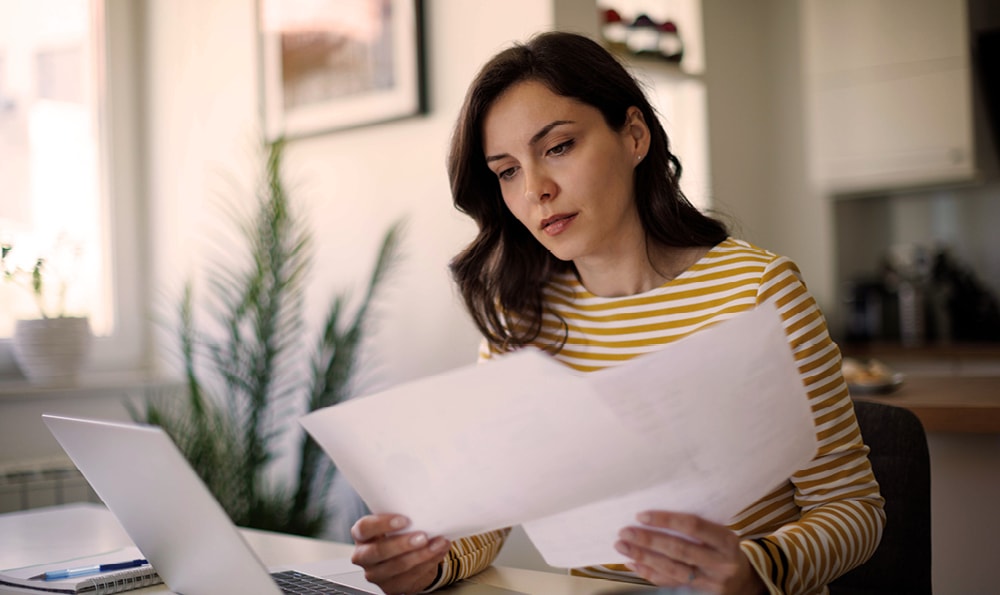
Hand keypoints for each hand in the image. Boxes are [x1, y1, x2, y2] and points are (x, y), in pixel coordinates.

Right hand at [350, 514, 450, 594]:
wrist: (405, 557)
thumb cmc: (398, 534)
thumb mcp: (396, 522)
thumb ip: (402, 515)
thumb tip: (425, 504)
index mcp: (362, 535)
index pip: (364, 528)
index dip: (382, 524)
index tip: (404, 520)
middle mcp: (363, 556)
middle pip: (378, 551)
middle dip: (403, 544)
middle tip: (423, 536)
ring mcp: (376, 574)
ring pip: (397, 566)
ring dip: (422, 555)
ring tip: (438, 543)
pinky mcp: (390, 587)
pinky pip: (410, 577)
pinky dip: (428, 563)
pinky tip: (438, 552)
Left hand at [614, 511, 764, 594]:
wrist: (744, 581)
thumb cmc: (726, 549)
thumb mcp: (721, 534)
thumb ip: (697, 526)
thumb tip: (655, 514)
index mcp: (727, 541)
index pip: (694, 526)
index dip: (666, 520)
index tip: (642, 515)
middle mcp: (720, 562)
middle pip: (679, 550)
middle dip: (649, 540)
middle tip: (625, 532)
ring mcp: (710, 581)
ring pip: (672, 569)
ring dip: (644, 557)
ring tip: (623, 546)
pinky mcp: (700, 593)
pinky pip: (671, 584)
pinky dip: (649, 573)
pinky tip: (633, 563)